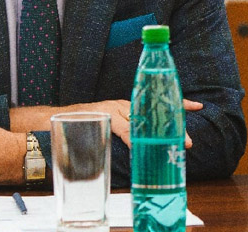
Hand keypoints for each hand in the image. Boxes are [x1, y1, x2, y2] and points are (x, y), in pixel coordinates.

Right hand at [10, 99, 203, 147]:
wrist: (49, 121)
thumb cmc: (80, 124)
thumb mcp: (107, 123)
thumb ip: (124, 127)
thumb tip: (143, 140)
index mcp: (124, 104)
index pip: (155, 102)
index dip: (177, 103)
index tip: (198, 106)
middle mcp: (120, 104)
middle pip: (152, 112)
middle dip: (173, 124)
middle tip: (189, 139)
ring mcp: (110, 110)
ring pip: (141, 121)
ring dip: (159, 134)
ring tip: (176, 144)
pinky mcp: (100, 119)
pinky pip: (121, 128)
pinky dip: (133, 137)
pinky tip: (144, 145)